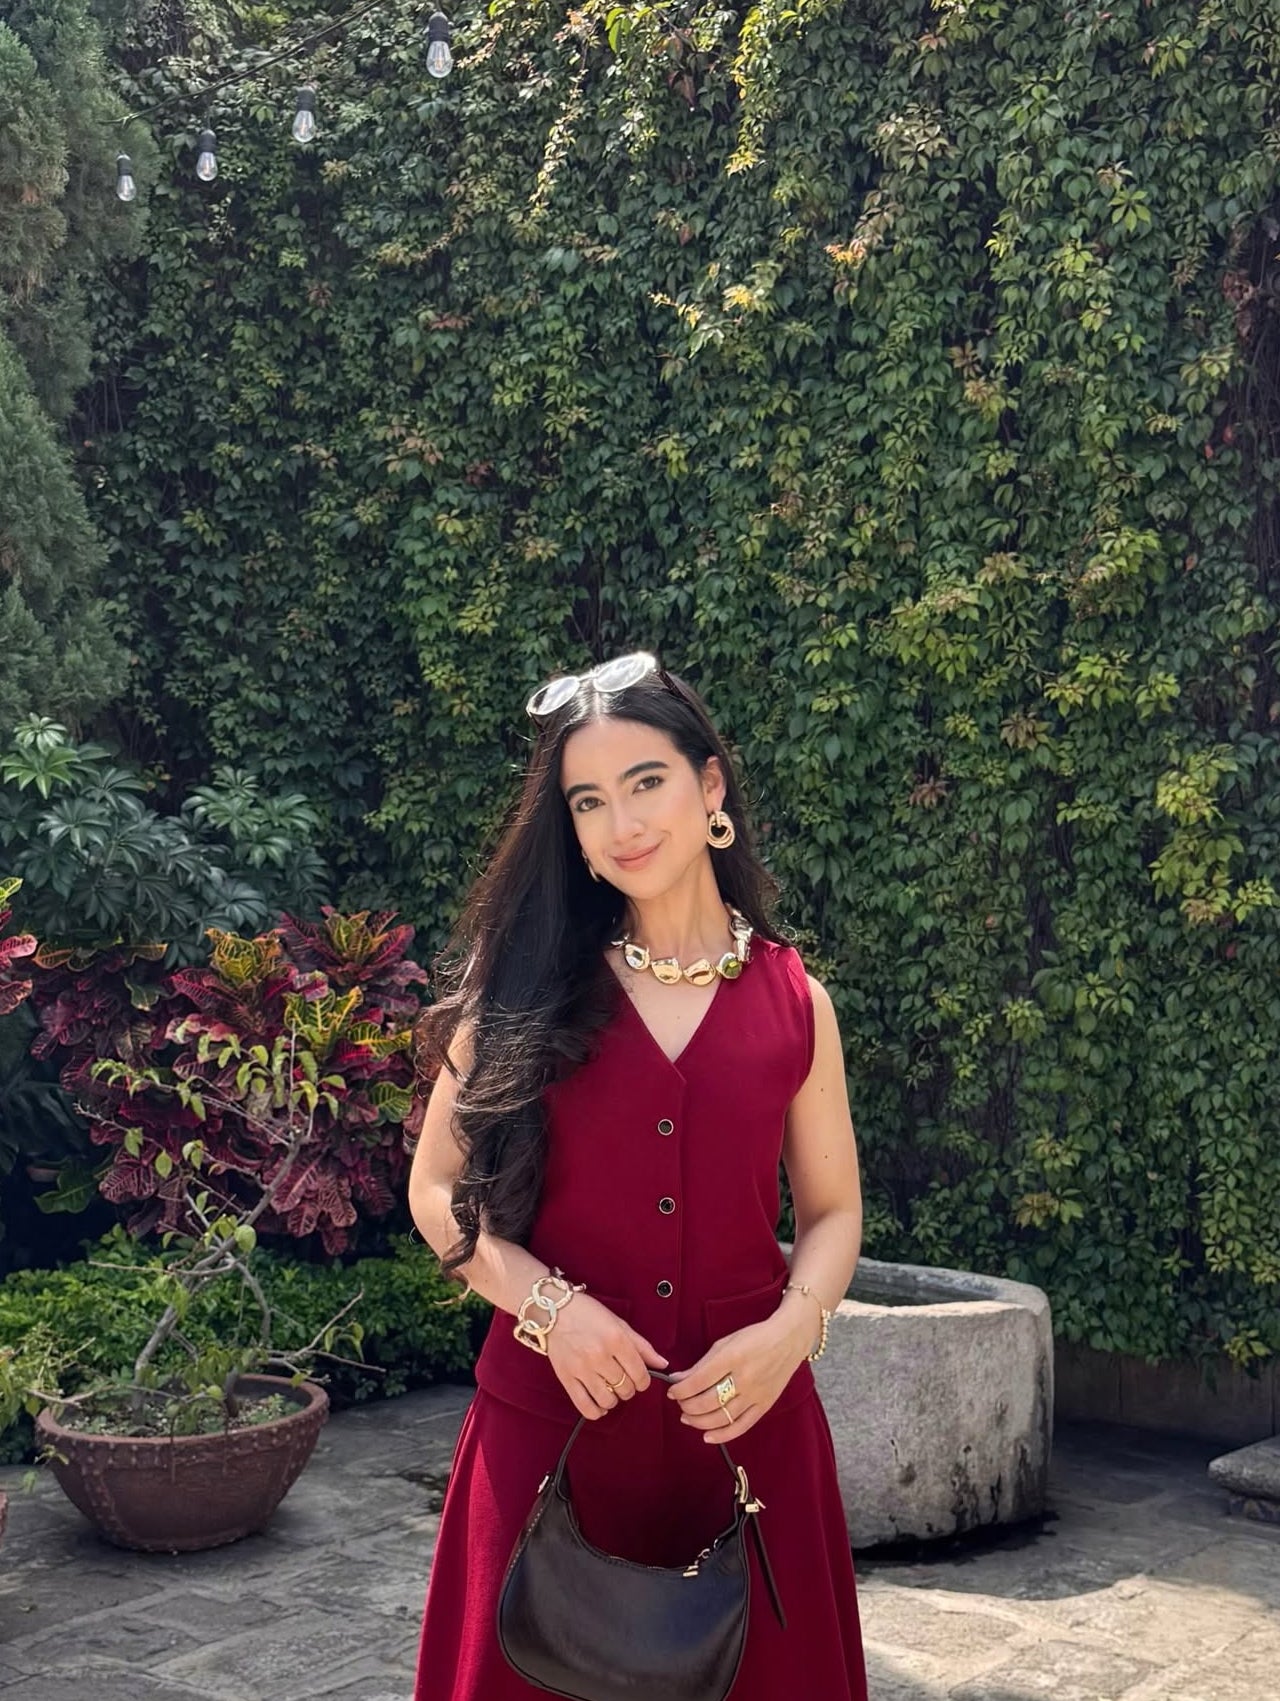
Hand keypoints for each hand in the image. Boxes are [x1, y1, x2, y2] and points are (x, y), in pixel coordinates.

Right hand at [545, 1293, 668, 1420]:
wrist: (553, 1310)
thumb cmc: (588, 1314)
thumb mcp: (619, 1324)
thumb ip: (642, 1346)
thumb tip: (662, 1364)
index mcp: (616, 1339)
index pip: (640, 1374)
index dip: (644, 1381)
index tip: (640, 1379)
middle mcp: (600, 1355)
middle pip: (625, 1388)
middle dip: (629, 1388)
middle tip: (623, 1380)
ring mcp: (582, 1368)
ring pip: (608, 1399)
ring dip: (614, 1399)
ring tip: (611, 1389)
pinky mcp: (566, 1378)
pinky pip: (585, 1406)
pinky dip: (596, 1411)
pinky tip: (599, 1404)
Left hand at [664, 1315, 809, 1443]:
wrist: (788, 1340)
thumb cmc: (755, 1337)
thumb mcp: (725, 1342)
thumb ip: (702, 1363)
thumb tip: (679, 1379)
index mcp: (733, 1357)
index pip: (699, 1380)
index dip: (681, 1389)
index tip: (672, 1391)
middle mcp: (745, 1378)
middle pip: (708, 1402)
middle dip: (687, 1405)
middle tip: (680, 1402)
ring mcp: (756, 1394)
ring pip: (722, 1417)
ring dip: (699, 1421)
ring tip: (687, 1417)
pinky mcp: (765, 1405)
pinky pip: (742, 1426)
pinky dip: (723, 1435)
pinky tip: (707, 1436)